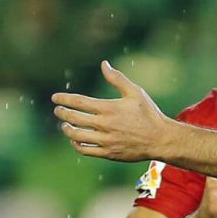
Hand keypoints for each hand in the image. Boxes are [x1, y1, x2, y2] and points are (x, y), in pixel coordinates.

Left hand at [52, 61, 171, 161]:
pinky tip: (75, 139)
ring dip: (67, 129)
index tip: (56, 98)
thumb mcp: (135, 92)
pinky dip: (76, 144)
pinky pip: (85, 150)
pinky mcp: (108, 153)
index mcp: (109, 108)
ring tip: (65, 125)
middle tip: (58, 110)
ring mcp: (106, 140)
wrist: (161, 139)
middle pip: (74, 118)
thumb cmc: (148, 114)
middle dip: (62, 113)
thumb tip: (104, 64)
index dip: (64, 99)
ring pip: (76, 135)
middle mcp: (105, 125)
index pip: (78, 102)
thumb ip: (117, 78)